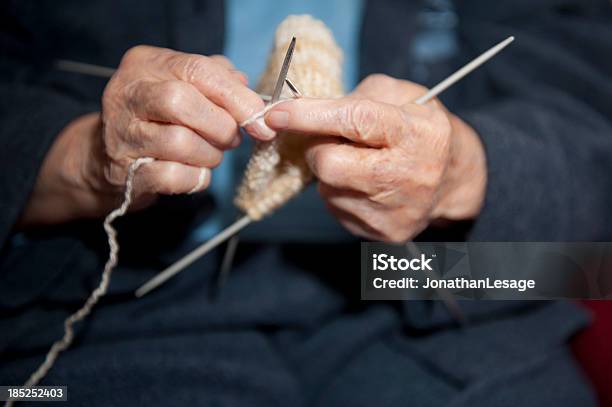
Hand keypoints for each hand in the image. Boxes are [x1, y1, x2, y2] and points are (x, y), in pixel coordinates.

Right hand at [19, 46, 273, 226]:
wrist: (107, 157)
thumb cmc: (158, 117)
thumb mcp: (184, 84)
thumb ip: (217, 79)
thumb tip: (248, 90)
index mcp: (146, 64)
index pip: (198, 69)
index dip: (236, 96)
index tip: (261, 118)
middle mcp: (127, 94)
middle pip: (181, 102)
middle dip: (220, 126)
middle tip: (231, 139)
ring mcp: (121, 134)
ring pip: (179, 142)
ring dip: (210, 154)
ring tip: (211, 154)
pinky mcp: (123, 172)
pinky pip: (171, 176)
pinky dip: (195, 178)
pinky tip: (195, 173)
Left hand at [264, 74, 486, 241]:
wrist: (453, 180)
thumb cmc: (420, 130)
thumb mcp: (401, 96)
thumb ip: (356, 96)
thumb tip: (303, 109)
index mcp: (417, 133)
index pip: (356, 120)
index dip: (310, 116)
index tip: (276, 113)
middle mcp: (408, 175)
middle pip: (329, 164)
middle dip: (317, 147)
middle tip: (331, 139)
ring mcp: (395, 211)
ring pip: (328, 188)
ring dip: (330, 171)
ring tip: (358, 161)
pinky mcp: (384, 233)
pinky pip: (336, 209)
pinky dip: (339, 191)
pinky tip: (362, 184)